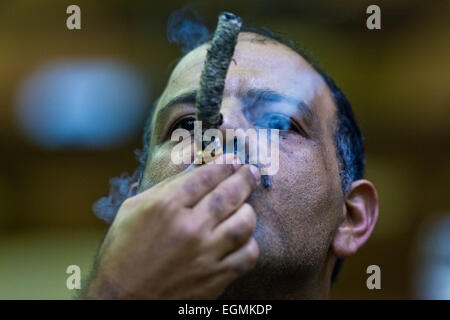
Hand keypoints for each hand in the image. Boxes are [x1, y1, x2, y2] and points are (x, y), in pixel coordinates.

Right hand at [84, 157, 260, 298]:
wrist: (120, 298)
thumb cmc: (121, 253)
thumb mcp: (132, 210)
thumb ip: (163, 189)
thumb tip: (193, 173)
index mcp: (166, 207)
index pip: (205, 176)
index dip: (224, 164)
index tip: (232, 160)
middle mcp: (189, 227)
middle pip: (229, 194)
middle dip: (245, 178)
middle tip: (251, 171)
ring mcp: (205, 254)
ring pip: (244, 223)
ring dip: (248, 211)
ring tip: (245, 206)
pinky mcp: (215, 277)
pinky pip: (247, 256)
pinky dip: (250, 244)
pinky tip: (243, 239)